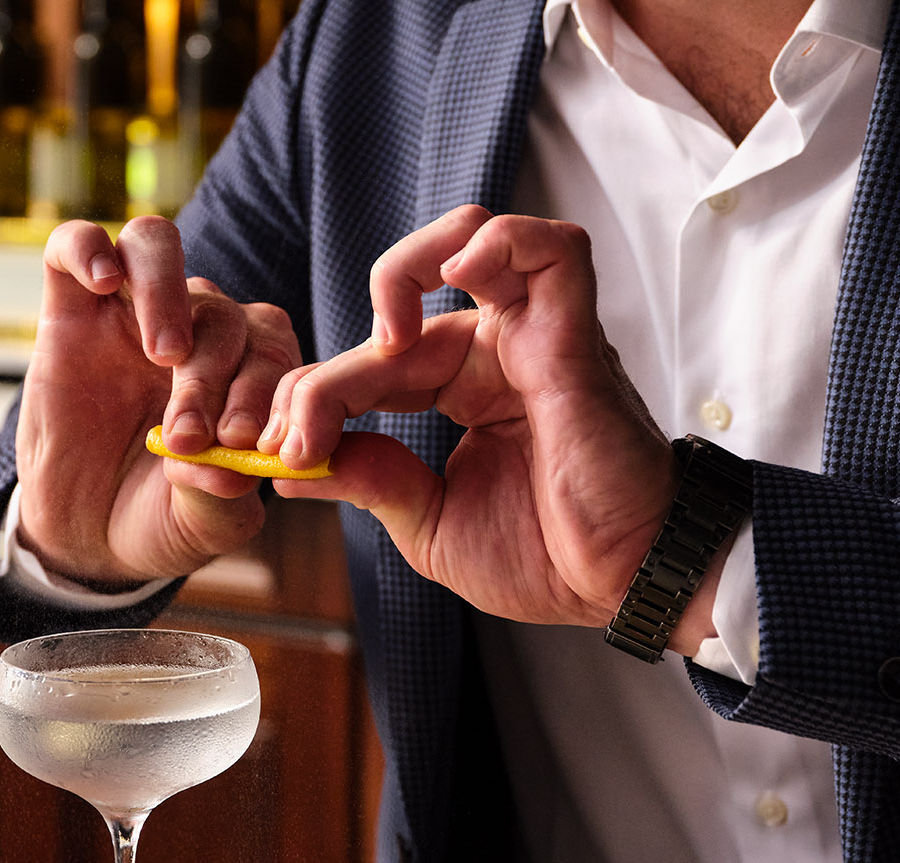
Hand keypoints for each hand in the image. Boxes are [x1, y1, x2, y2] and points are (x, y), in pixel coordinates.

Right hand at [15, 217, 303, 584]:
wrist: (88, 536)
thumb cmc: (162, 517)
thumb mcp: (204, 523)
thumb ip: (223, 494)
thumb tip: (229, 463)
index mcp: (249, 368)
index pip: (272, 346)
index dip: (264, 388)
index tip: (240, 442)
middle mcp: (198, 327)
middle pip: (220, 311)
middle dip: (211, 377)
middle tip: (188, 438)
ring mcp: (132, 313)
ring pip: (158, 250)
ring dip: (167, 296)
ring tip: (163, 355)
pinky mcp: (69, 311)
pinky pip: (75, 245)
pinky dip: (89, 250)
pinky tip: (105, 282)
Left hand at [265, 206, 696, 635]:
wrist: (622, 584)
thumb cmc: (548, 556)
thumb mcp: (428, 524)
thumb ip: (368, 481)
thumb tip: (288, 466)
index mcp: (459, 388)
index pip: (367, 366)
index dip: (310, 401)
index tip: (277, 454)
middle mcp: (495, 351)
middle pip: (396, 310)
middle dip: (327, 374)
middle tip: (295, 430)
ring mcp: (535, 336)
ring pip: (472, 241)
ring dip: (404, 268)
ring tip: (380, 340)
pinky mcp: (574, 337)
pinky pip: (553, 251)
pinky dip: (501, 244)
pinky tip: (451, 280)